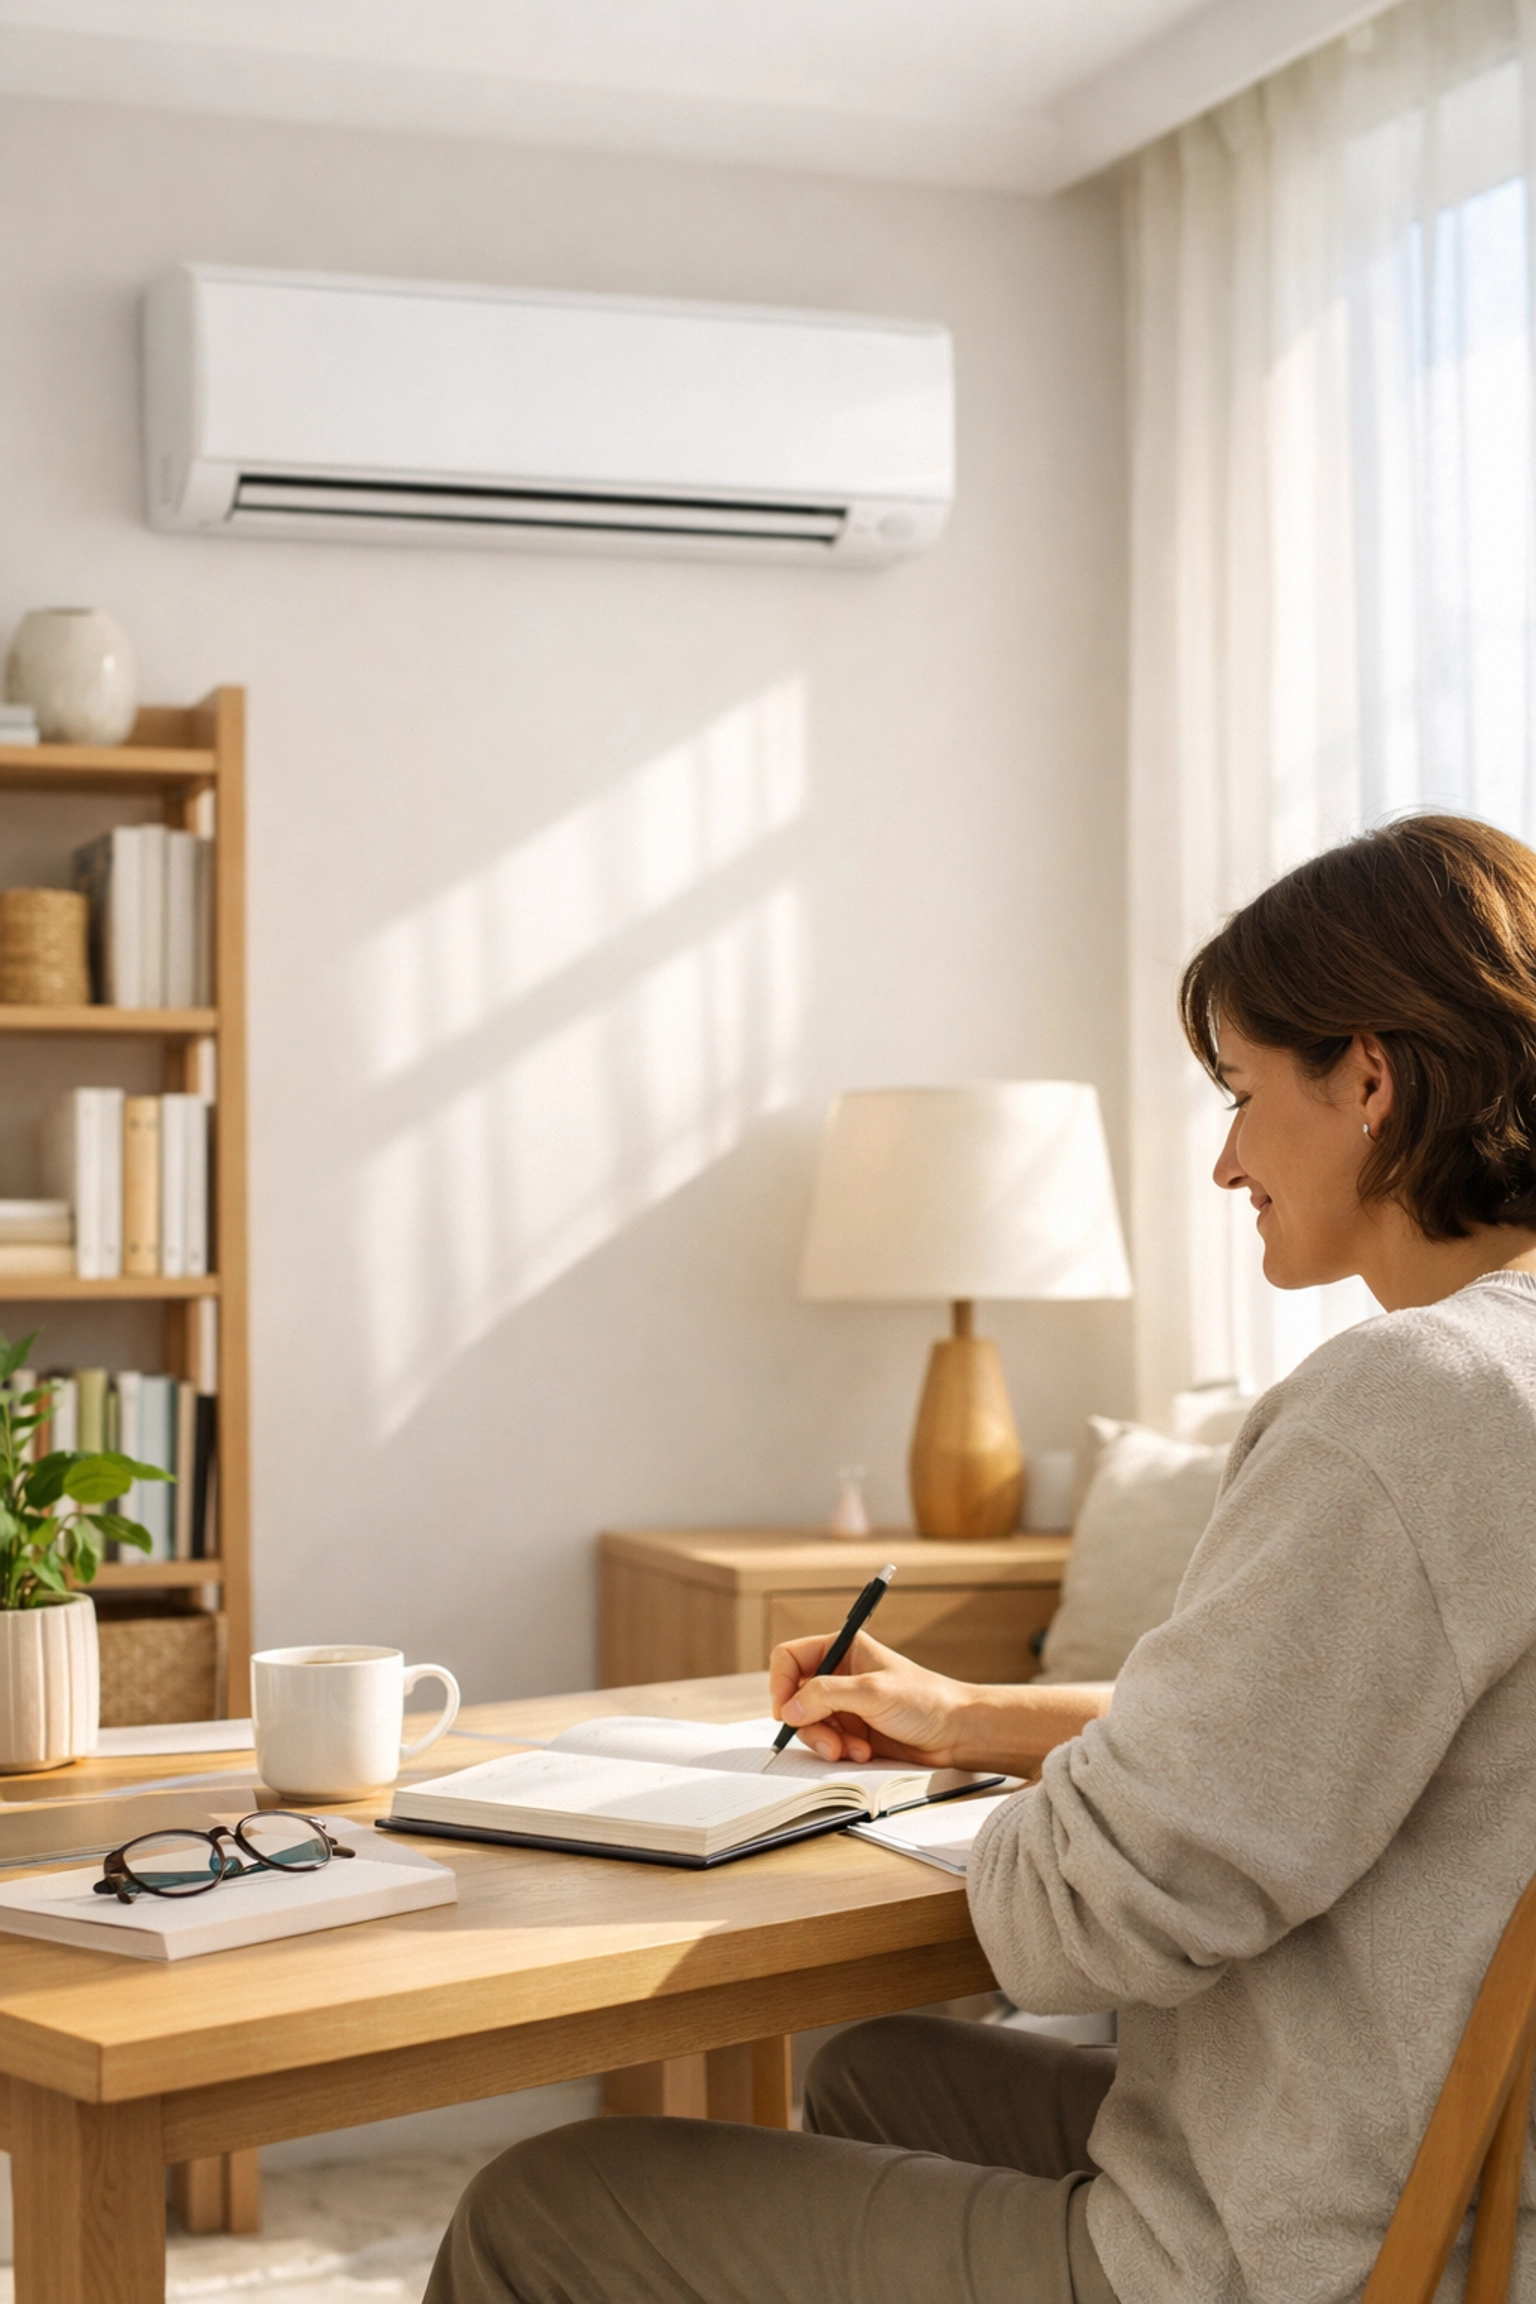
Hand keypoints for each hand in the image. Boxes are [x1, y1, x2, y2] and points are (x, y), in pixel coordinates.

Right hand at [768, 1631, 971, 1766]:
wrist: (956, 1733)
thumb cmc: (925, 1700)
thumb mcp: (872, 1692)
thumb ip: (826, 1696)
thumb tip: (788, 1709)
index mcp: (843, 1649)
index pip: (790, 1658)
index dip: (780, 1683)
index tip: (785, 1711)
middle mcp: (839, 1676)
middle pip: (795, 1698)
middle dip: (809, 1724)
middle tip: (830, 1742)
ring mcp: (845, 1706)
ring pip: (808, 1725)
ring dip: (826, 1742)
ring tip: (854, 1750)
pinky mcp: (852, 1733)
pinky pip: (827, 1744)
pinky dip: (840, 1752)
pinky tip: (865, 1753)